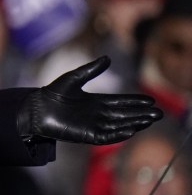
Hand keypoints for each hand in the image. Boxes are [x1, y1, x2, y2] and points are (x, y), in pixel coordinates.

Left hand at [18, 56, 162, 144]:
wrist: (36, 108)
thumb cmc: (52, 93)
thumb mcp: (73, 78)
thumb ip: (91, 70)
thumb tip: (108, 58)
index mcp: (95, 101)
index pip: (120, 102)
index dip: (134, 102)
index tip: (150, 100)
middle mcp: (96, 115)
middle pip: (124, 115)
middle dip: (141, 114)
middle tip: (159, 113)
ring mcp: (92, 126)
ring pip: (118, 126)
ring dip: (134, 124)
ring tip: (150, 120)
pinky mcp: (85, 135)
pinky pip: (106, 136)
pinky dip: (118, 134)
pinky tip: (131, 130)